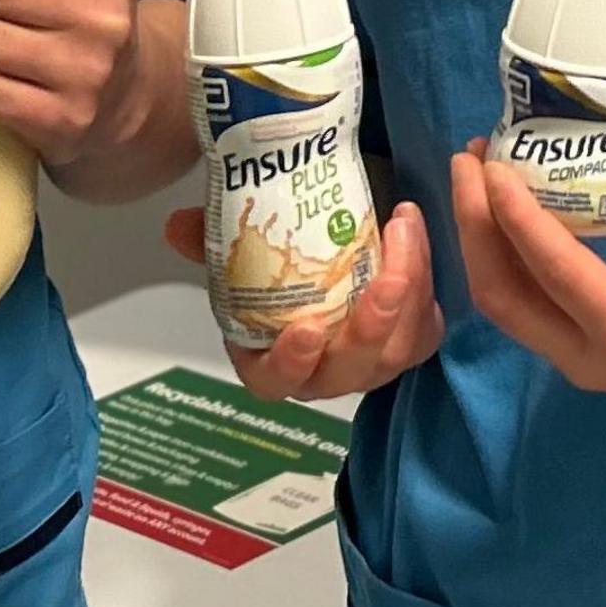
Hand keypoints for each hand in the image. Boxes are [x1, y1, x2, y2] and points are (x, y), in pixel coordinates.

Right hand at [167, 200, 444, 401]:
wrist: (329, 241)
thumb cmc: (281, 262)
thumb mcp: (242, 248)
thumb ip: (212, 236)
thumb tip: (178, 225)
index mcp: (274, 361)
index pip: (277, 381)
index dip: (291, 362)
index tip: (306, 327)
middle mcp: (326, 372)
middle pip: (352, 370)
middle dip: (372, 326)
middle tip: (386, 276)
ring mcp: (373, 361)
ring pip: (399, 347)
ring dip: (409, 291)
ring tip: (404, 229)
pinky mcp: (411, 340)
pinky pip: (426, 327)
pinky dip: (427, 287)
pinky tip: (418, 238)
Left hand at [446, 78, 605, 433]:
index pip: (553, 269)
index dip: (514, 214)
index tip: (491, 162)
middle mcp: (587, 357)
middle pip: (501, 295)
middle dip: (474, 225)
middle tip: (470, 161)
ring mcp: (572, 365)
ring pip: (501, 307)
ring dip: (479, 243)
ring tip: (476, 179)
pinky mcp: (569, 360)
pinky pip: (518, 311)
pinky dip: (500, 262)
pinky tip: (499, 216)